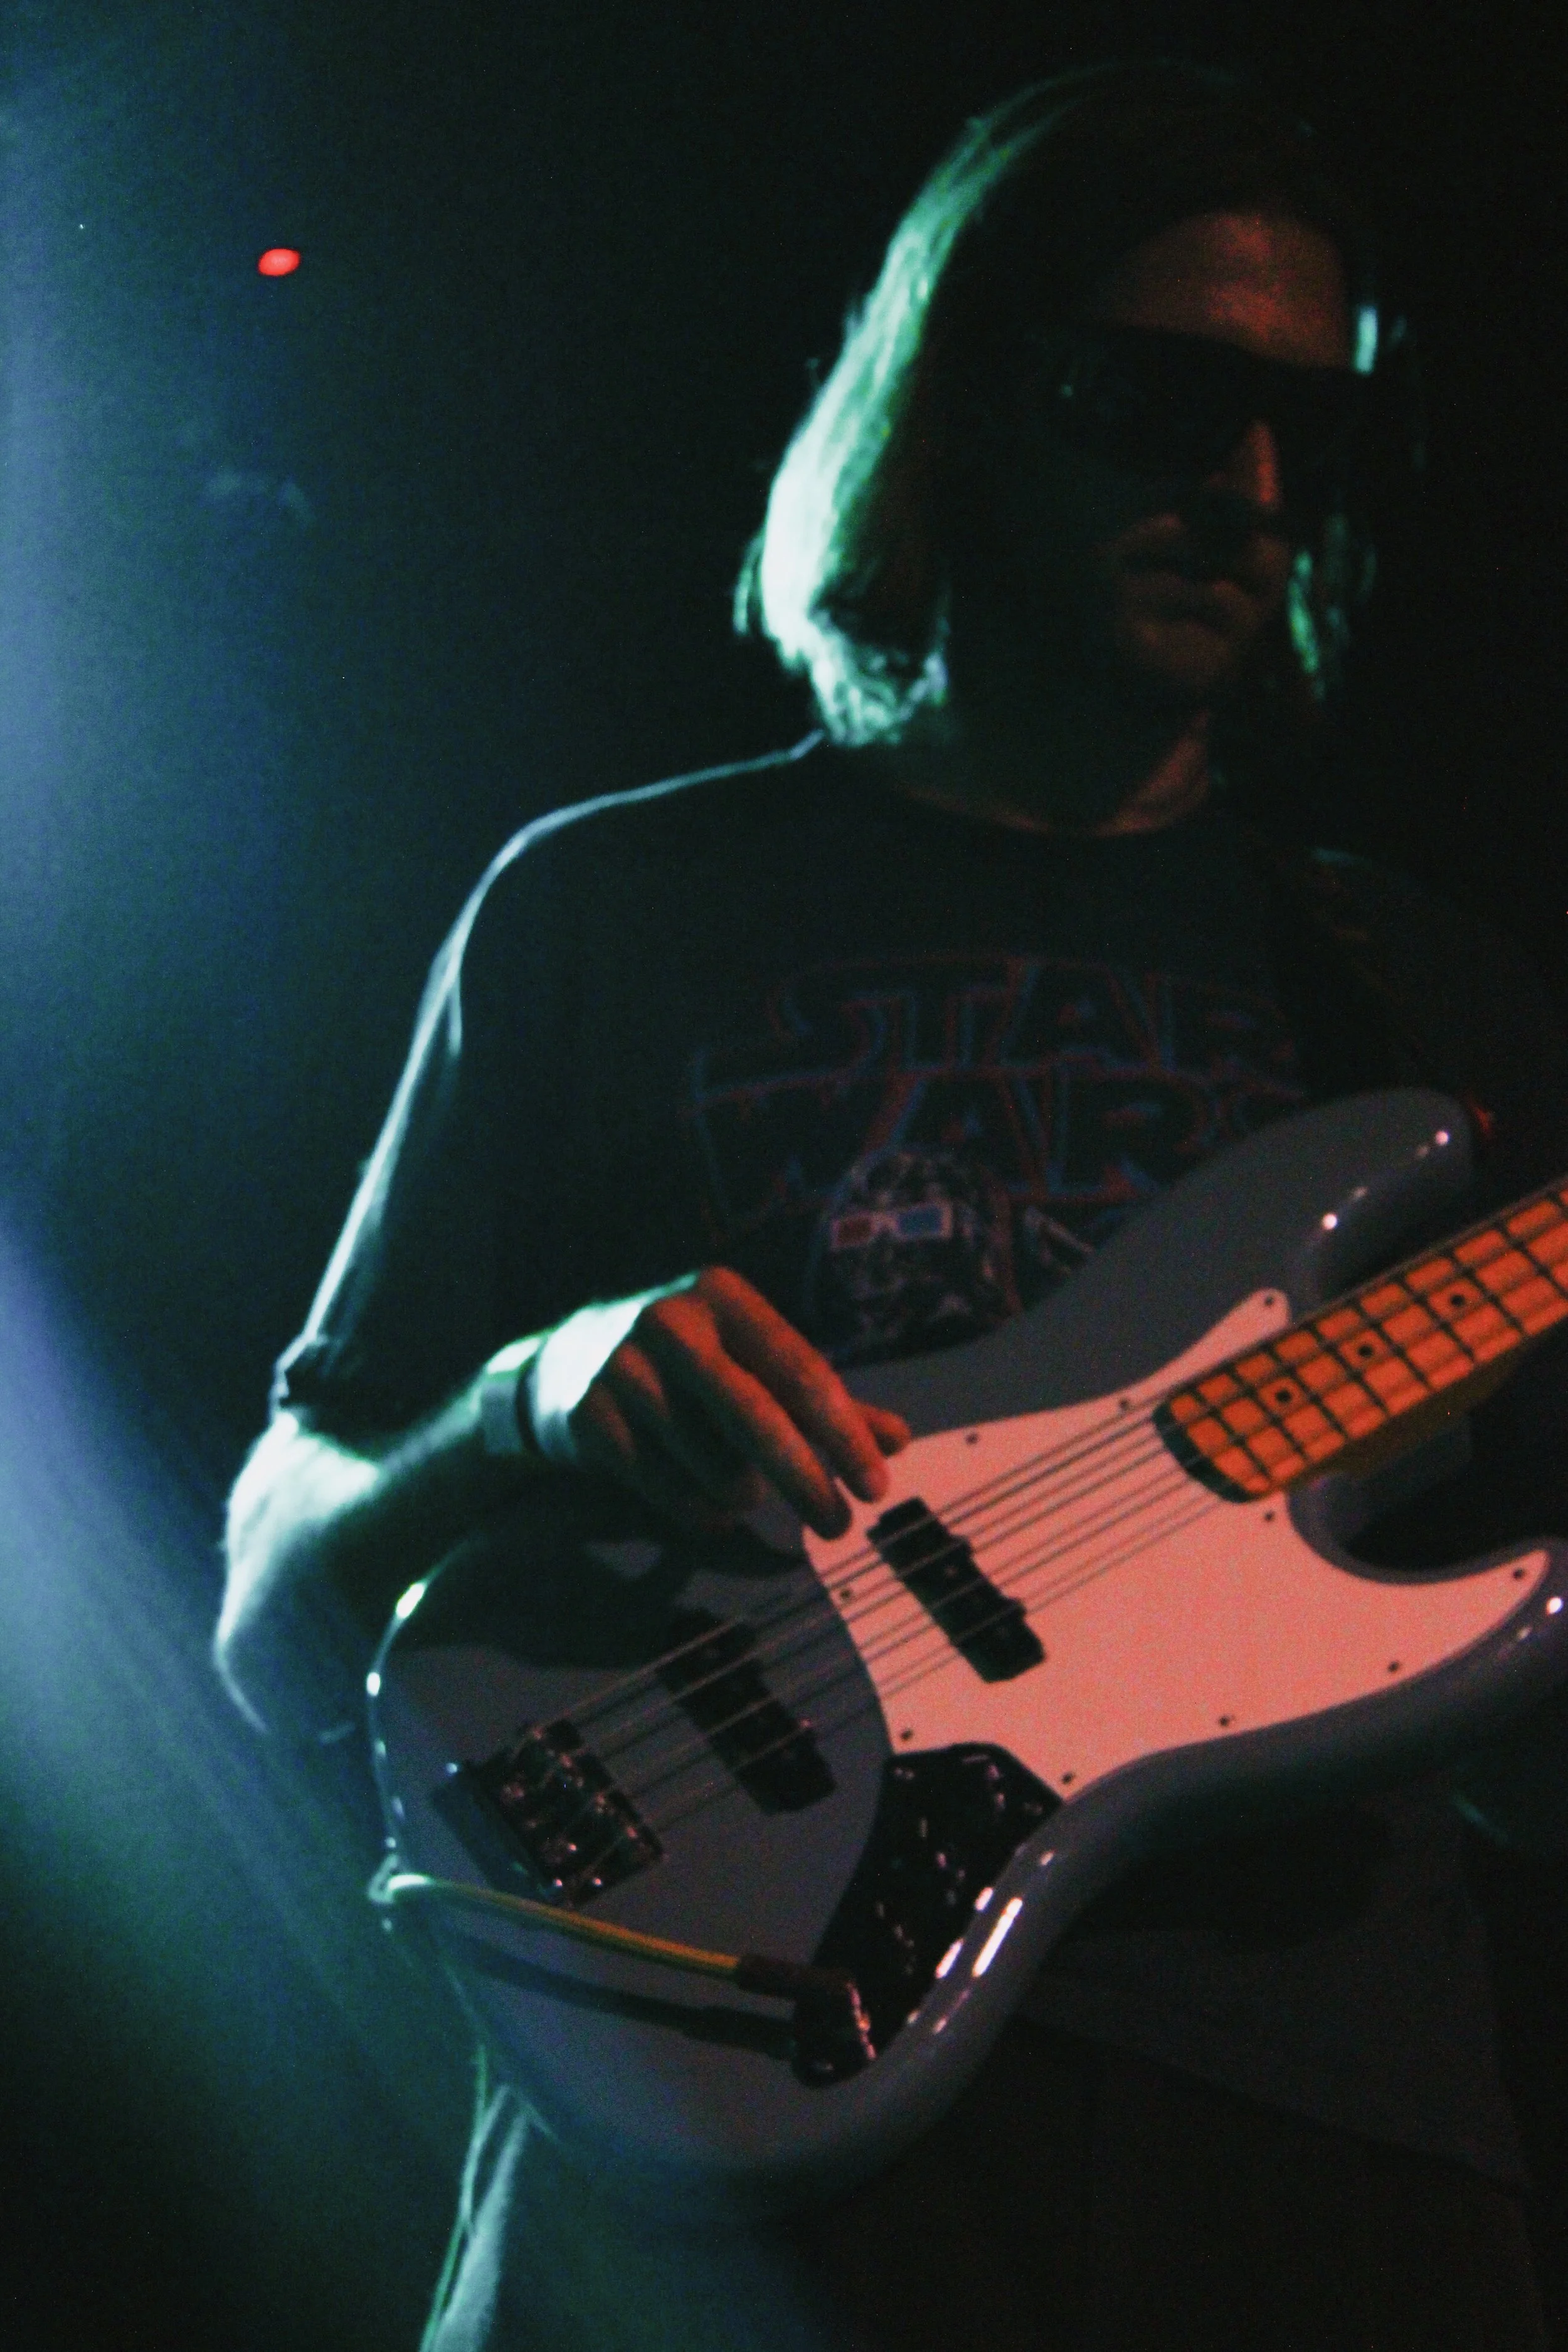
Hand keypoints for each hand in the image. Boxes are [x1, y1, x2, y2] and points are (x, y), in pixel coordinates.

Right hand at [566, 1268, 909, 1537]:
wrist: (569, 1363)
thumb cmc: (692, 1365)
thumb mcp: (755, 1364)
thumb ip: (822, 1402)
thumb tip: (899, 1440)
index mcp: (723, 1295)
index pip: (801, 1370)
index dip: (844, 1434)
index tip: (877, 1489)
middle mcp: (670, 1321)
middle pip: (754, 1416)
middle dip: (806, 1480)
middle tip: (839, 1527)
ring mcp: (622, 1367)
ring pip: (711, 1462)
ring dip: (745, 1494)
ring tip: (749, 1493)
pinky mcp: (588, 1416)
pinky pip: (666, 1488)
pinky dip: (702, 1510)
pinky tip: (713, 1509)